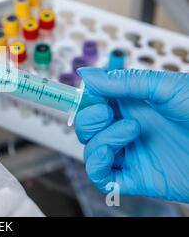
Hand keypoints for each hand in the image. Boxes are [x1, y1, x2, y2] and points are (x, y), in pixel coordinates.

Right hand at [75, 68, 188, 202]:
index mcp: (133, 105)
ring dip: (100, 140)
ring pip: (90, 150)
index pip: (94, 103)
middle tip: (106, 113)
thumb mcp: (166, 87)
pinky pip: (102, 177)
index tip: (88, 96)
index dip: (85, 101)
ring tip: (131, 131)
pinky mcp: (136, 178)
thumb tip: (87, 74)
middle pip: (86, 128)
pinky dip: (97, 166)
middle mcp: (127, 129)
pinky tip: (109, 156)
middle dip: (88, 120)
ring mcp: (130, 154)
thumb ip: (123, 82)